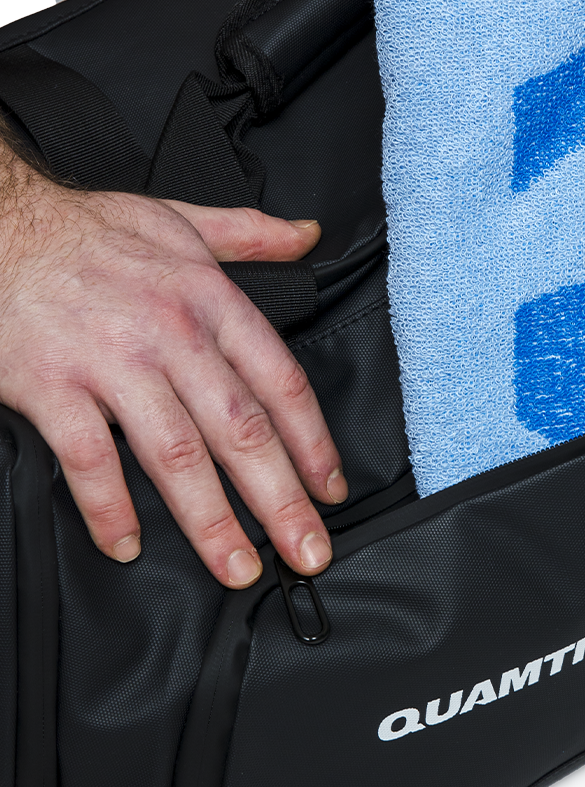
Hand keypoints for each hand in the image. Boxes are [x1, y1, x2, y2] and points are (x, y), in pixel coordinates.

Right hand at [0, 148, 345, 587]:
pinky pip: (87, 459)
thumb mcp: (182, 220)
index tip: (332, 490)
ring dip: (212, 520)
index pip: (279, 384)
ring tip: (238, 566)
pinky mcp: (50, 387)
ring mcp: (110, 364)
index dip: (313, 443)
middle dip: (282, 499)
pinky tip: (128, 545)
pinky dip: (109, 507)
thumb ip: (251, 235)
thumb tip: (307, 235)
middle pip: (241, 431)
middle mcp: (171, 336)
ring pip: (176, 455)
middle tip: (308, 553)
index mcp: (209, 301)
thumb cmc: (88, 229)